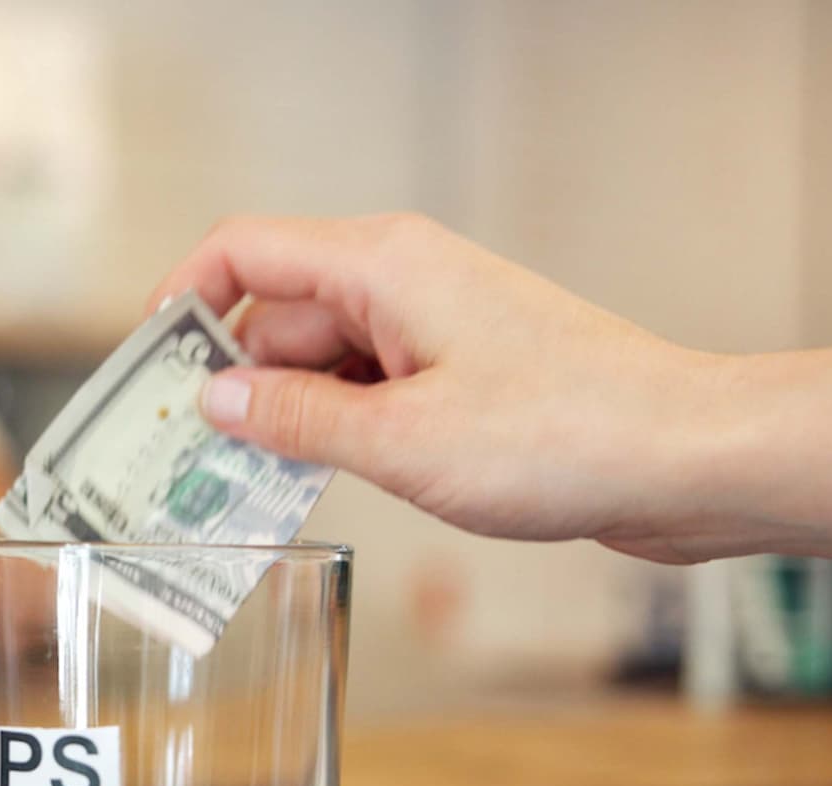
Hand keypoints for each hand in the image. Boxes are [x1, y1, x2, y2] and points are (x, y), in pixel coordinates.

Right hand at [150, 214, 744, 564]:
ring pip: (324, 362)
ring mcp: (437, 330)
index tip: (144, 367)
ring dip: (282, 419)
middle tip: (182, 462)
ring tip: (239, 489)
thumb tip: (219, 401)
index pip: (245, 251)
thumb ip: (296, 418)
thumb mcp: (402, 441)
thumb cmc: (568, 435)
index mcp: (385, 265)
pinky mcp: (464, 377)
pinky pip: (370, 393)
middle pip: (278, 314)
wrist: (688, 458)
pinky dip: (334, 432)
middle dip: (229, 382)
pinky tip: (313, 485)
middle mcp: (407, 282)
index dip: (181, 300)